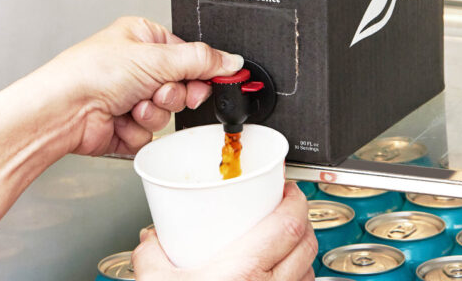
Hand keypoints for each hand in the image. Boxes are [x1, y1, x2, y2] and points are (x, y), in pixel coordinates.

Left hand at [36, 16, 243, 155]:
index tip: (206, 80)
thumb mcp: (156, 57)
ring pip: (168, 112)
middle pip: (183, 86)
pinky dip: (138, 128)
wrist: (63, 111)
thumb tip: (232, 60)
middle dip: (173, 94)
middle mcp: (138, 67)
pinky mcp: (126, 125)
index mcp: (145, 39)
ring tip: (131, 104)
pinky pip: (151, 132)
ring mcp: (131, 97)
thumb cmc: (91, 72)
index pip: (189, 56)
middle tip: (160, 91)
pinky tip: (120, 118)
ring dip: (154, 112)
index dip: (199, 71)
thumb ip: (201, 60)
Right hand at [132, 182, 317, 280]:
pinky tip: (283, 276)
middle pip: (306, 244)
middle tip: (288, 209)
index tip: (288, 189)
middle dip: (302, 220)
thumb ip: (152, 254)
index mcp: (243, 272)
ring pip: (309, 271)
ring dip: (304, 251)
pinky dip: (299, 279)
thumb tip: (153, 238)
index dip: (295, 201)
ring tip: (288, 241)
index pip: (287, 225)